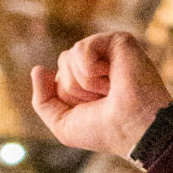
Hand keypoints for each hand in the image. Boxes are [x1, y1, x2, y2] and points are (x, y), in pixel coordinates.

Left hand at [30, 32, 171, 158]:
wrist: (133, 128)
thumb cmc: (104, 131)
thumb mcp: (63, 124)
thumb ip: (43, 101)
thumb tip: (38, 69)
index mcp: (88, 82)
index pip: (57, 77)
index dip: (67, 96)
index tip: (93, 110)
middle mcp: (98, 65)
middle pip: (62, 64)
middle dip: (74, 89)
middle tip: (103, 100)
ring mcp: (109, 52)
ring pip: (69, 57)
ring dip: (84, 82)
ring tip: (110, 90)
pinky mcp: (118, 41)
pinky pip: (82, 48)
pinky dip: (90, 69)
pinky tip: (112, 77)